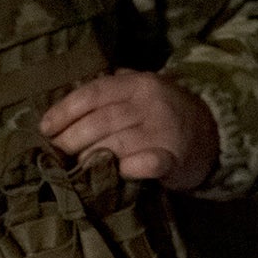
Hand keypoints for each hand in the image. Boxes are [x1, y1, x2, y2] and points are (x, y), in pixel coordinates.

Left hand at [40, 69, 218, 190]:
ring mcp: (163, 132)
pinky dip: (125, 169)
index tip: (44, 128)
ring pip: (114, 145)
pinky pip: (144, 164)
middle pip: (99, 121)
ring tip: (73, 167)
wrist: (213, 130)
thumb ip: (111, 90)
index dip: (64, 111)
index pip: (93, 93)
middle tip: (53, 154)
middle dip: (70, 140)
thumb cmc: (165, 111)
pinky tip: (112, 173)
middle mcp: (150, 104)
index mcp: (138, 83)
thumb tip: (65, 106)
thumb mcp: (143, 90)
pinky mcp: (173, 158)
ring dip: (88, 159)